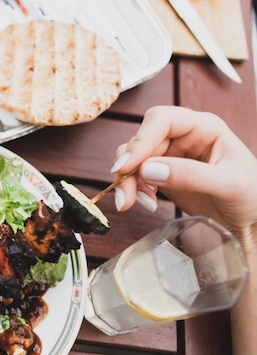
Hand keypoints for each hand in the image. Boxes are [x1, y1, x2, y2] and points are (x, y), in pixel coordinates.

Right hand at [110, 105, 256, 238]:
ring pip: (133, 159)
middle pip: (141, 142)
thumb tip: (149, 169)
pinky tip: (146, 202)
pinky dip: (132, 189)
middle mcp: (182, 137)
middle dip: (128, 168)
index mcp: (203, 127)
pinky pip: (135, 176)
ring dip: (127, 181)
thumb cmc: (252, 195)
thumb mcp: (230, 184)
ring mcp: (169, 156)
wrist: (251, 219)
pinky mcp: (161, 175)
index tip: (126, 165)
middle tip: (125, 195)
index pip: (162, 120)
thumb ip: (192, 175)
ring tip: (132, 202)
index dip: (141, 140)